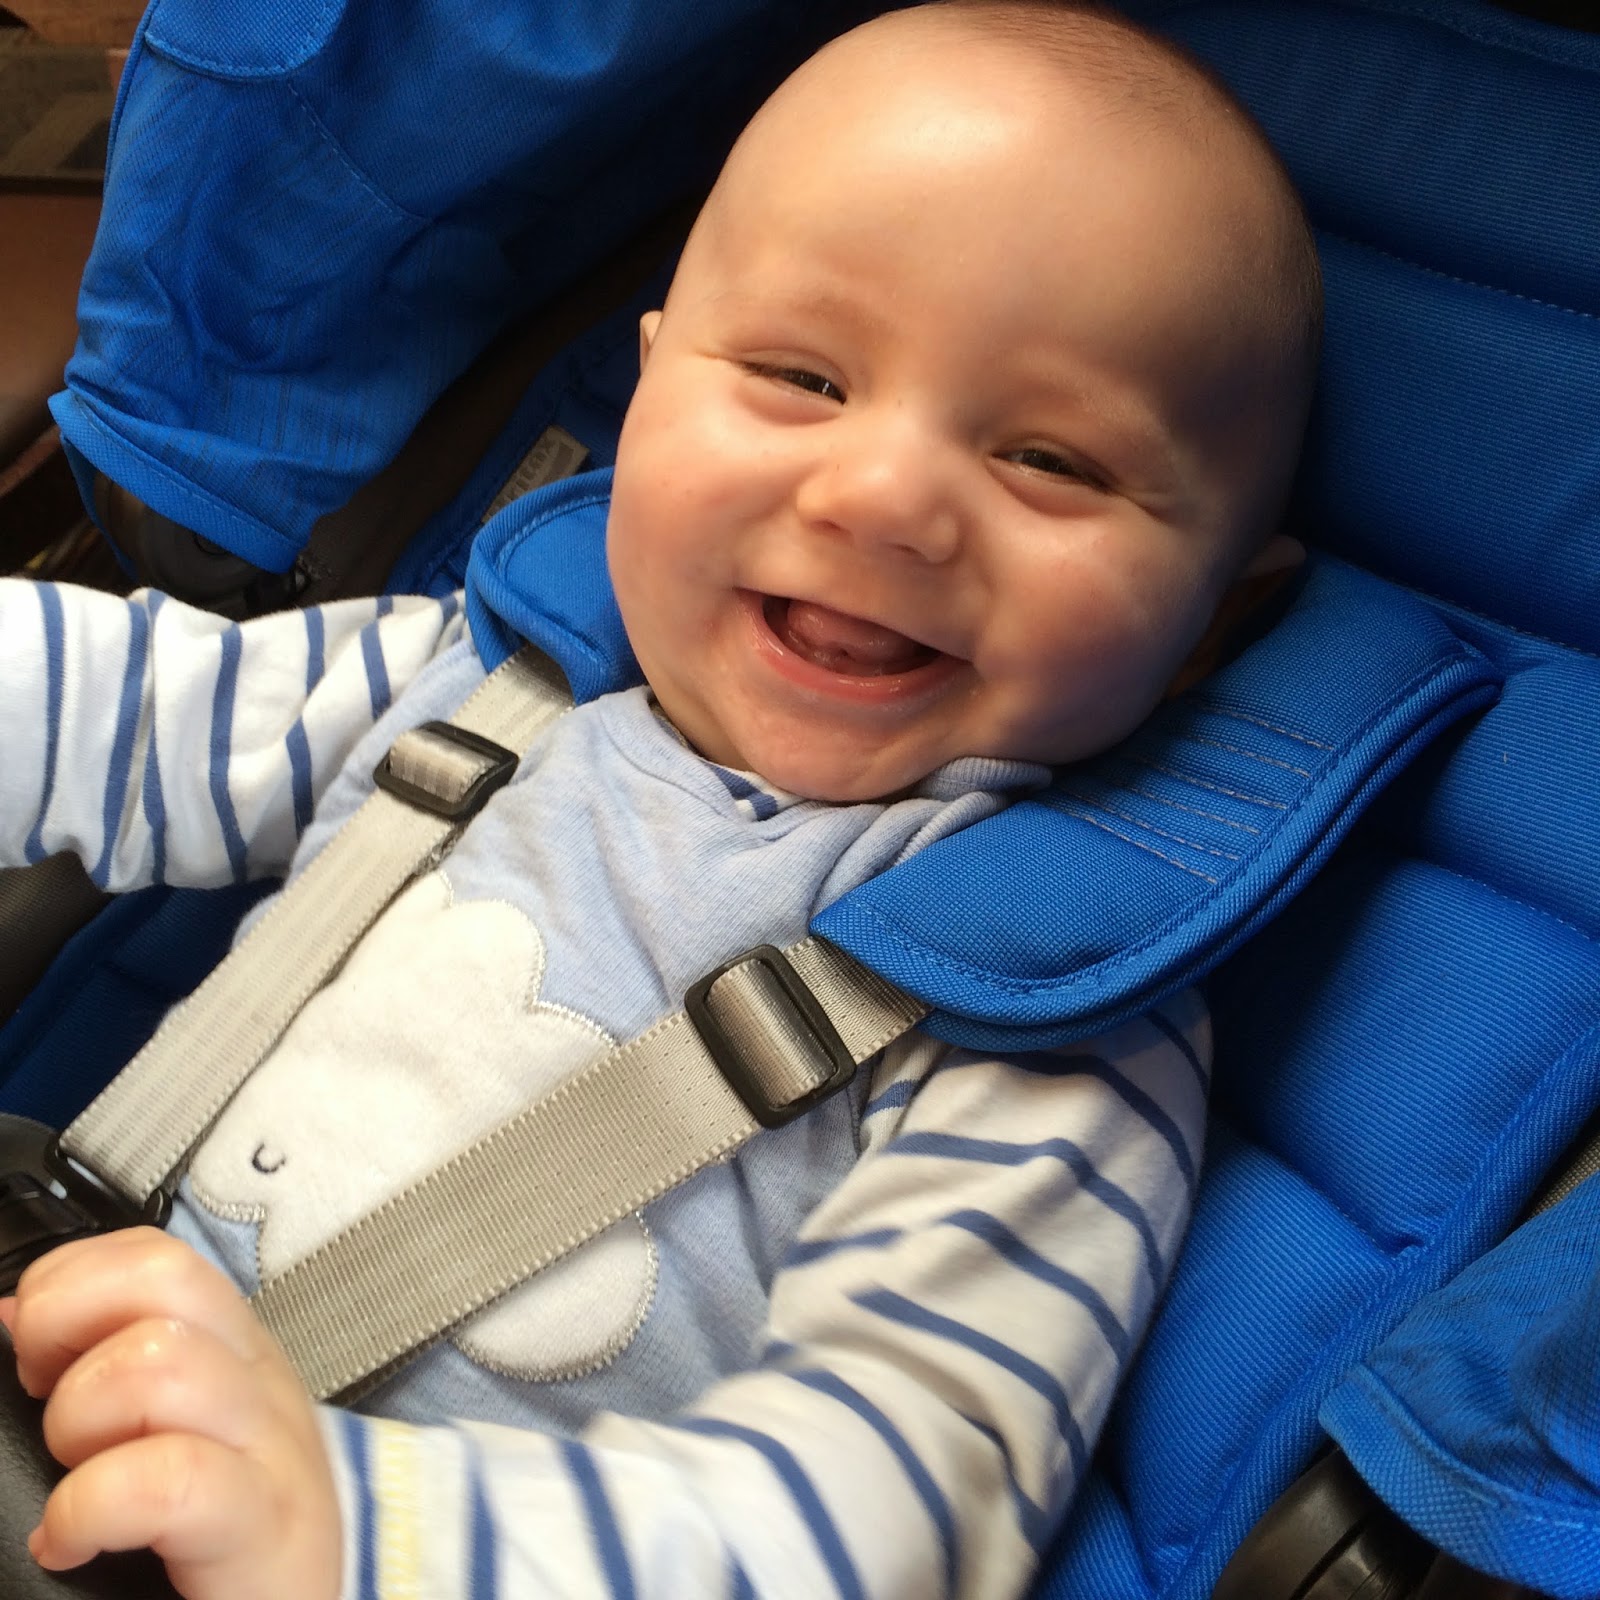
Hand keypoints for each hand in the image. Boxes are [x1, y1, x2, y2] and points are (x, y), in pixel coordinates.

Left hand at [0, 1228, 340, 1599]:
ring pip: (165, 1361)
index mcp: (228, 1356)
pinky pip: (170, 1479)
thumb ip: (104, 1377)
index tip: (35, 1359)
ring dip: (81, 1420)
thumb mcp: (169, 1442)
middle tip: (44, 1401)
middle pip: (166, 1277)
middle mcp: (255, 1382)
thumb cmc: (216, 1549)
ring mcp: (268, 1447)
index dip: (72, 1284)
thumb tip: (11, 1318)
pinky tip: (69, 1541)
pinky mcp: (265, 1525)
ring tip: (71, 1482)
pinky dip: (91, 1506)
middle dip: (70, 1324)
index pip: (155, 1256)